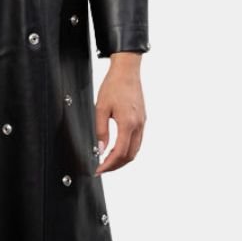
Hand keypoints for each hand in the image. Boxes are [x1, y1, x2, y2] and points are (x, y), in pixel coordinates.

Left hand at [94, 52, 145, 173]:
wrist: (127, 71)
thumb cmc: (113, 86)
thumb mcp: (101, 108)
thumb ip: (101, 131)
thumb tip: (101, 149)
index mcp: (128, 123)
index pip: (120, 153)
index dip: (109, 165)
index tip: (99, 170)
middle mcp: (138, 125)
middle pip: (130, 155)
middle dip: (116, 166)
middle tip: (102, 169)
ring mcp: (142, 123)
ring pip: (135, 150)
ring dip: (123, 159)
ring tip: (109, 162)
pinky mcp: (142, 119)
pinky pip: (138, 141)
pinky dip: (128, 150)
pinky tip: (118, 149)